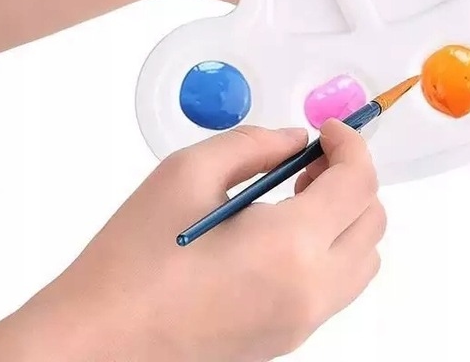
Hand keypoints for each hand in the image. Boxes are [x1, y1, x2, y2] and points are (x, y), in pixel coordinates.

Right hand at [0, 122, 385, 361]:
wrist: (96, 345)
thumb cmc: (133, 260)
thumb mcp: (186, 174)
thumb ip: (253, 144)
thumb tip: (295, 141)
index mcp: (290, 246)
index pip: (358, 183)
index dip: (351, 144)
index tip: (329, 129)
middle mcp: (310, 292)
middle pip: (373, 222)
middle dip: (351, 179)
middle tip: (309, 162)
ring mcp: (302, 323)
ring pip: (363, 260)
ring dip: (345, 217)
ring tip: (296, 198)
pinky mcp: (287, 341)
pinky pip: (337, 287)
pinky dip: (330, 250)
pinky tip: (280, 235)